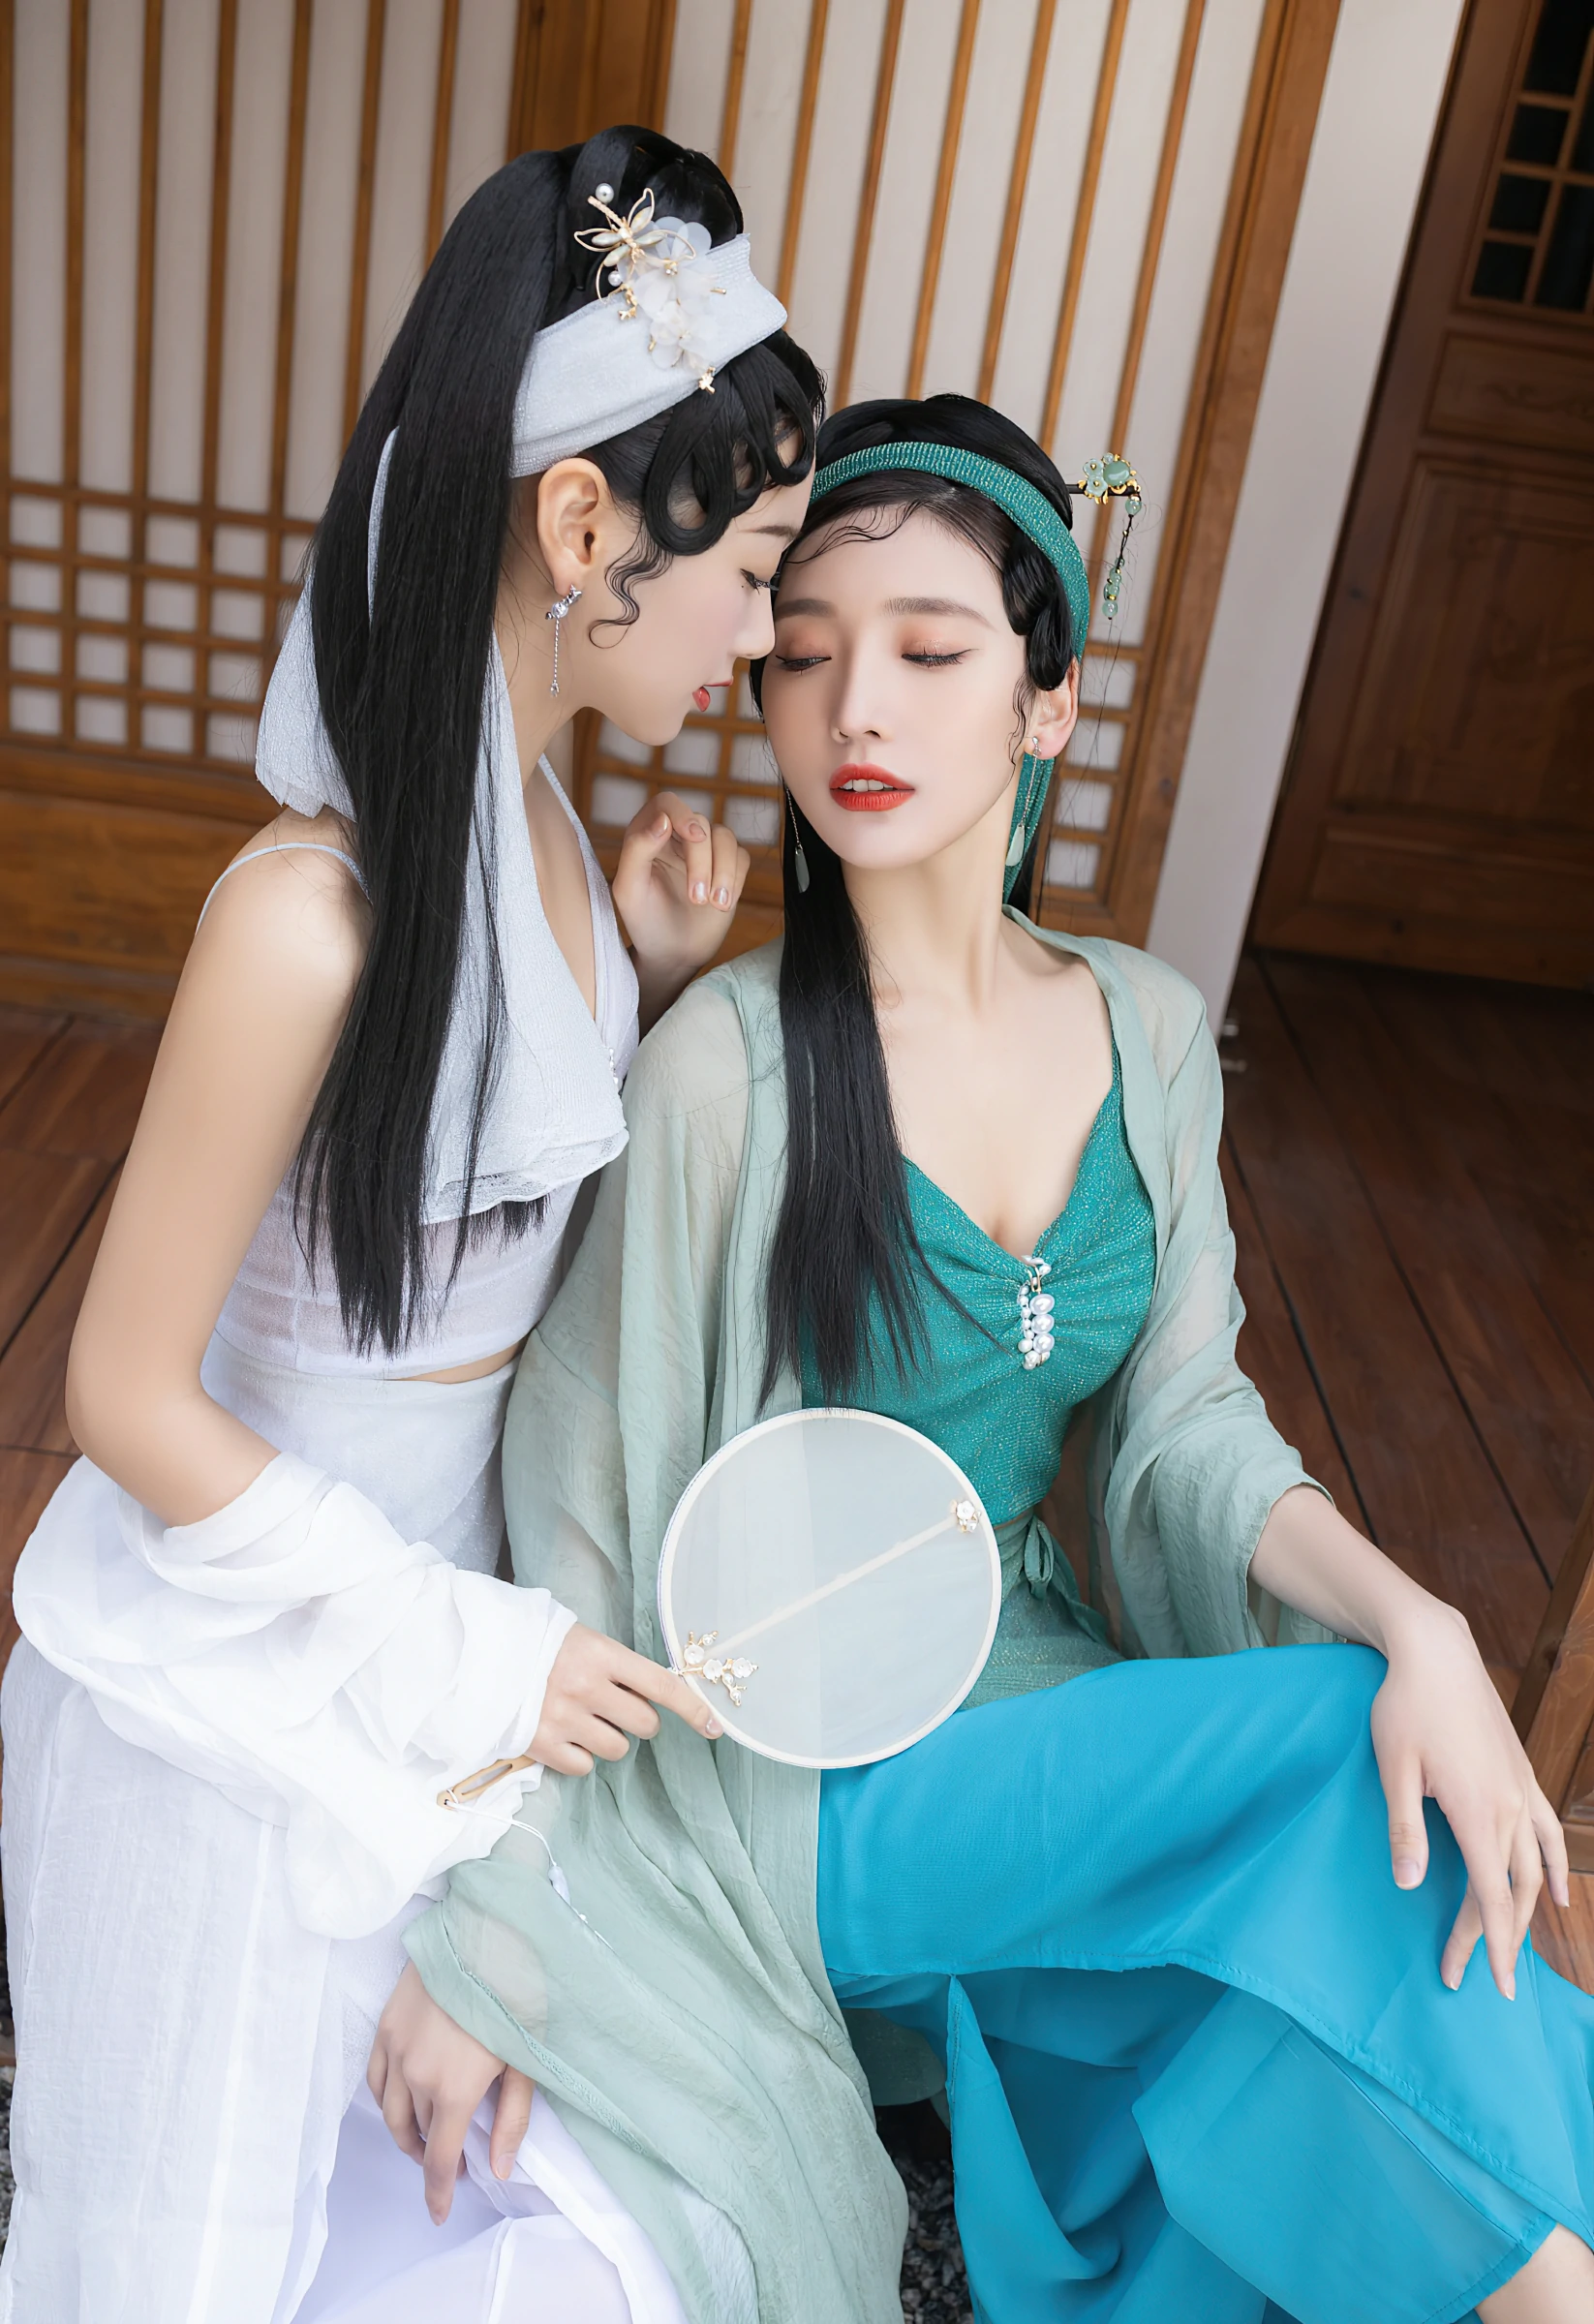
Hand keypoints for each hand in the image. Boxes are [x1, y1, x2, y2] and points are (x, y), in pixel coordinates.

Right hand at [368, 1963, 536, 2220]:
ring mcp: (395, 2048)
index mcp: (453, 2089)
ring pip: (389, 2110)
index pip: (438, 2159)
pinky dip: (386, 2096)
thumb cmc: (517, 1993)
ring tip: (427, 2134)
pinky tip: (403, 2097)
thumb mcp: (526, 2061)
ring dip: (405, 2131)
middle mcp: (415, 2075)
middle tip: (451, 2161)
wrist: (487, 1931)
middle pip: (413, 2135)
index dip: (437, 2192)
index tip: (438, 2212)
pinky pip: (375, 2076)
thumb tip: (498, 2169)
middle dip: (430, 2156)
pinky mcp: (385, 2024)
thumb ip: (511, 2119)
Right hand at [533, 1619, 722, 1774]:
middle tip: (617, 1707)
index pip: (662, 1685)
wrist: (484, 1654)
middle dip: (640, 1720)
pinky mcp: (541, 1744)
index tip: (715, 1727)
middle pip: (645, 1724)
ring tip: (584, 1718)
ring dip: (609, 1738)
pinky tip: (565, 1734)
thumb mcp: (586, 1640)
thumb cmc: (542, 1645)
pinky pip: (584, 1767)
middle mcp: (586, 1687)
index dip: (694, 1708)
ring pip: (617, 1749)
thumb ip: (620, 1667)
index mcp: (602, 1654)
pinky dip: (580, 1757)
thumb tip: (657, 1696)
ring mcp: (563, 1718)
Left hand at [610, 791, 750, 1025]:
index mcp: (648, 834)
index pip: (667, 803)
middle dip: (702, 861)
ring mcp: (705, 851)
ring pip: (725, 837)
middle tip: (697, 898)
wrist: (672, 953)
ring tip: (715, 904)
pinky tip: (723, 903)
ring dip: (723, 871)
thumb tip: (662, 820)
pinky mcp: (727, 867)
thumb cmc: (644, 921)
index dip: (682, 814)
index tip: (692, 836)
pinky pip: (741, 857)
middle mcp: (677, 837)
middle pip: (700, 824)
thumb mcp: (629, 890)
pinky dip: (735, 879)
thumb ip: (637, 850)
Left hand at [1369, 1597, 1569, 1997]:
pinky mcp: (1522, 1775)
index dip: (1490, 1944)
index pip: (1492, 1898)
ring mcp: (1522, 1790)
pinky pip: (1548, 1834)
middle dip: (1495, 1938)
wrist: (1436, 1652)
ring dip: (1522, 1912)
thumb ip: (1404, 1829)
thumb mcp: (1393, 1768)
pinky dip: (1554, 1869)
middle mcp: (1510, 1808)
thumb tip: (1408, 1885)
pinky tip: (1556, 1897)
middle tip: (1472, 1975)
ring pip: (1533, 1869)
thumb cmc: (1404, 1707)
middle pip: (1511, 1892)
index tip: (1487, 1984)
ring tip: (1508, 1949)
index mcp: (1478, 1813)